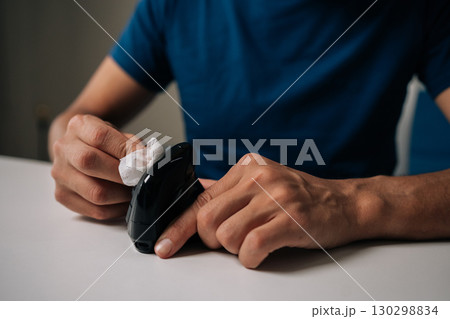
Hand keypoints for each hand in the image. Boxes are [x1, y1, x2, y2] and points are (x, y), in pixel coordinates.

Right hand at [51, 114, 135, 219]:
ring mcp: (60, 173)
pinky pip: (95, 210)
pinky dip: (116, 209)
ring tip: (134, 190)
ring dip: (122, 195)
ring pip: (95, 192)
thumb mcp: (118, 135)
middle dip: (122, 175)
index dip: (125, 151)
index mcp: (79, 126)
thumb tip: (147, 161)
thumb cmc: (104, 143)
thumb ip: (132, 146)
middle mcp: (64, 148)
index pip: (100, 137)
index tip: (144, 161)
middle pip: (89, 162)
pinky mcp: (62, 195)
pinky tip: (124, 202)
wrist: (78, 149)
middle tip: (139, 179)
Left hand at [155, 153, 372, 267]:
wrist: (344, 203)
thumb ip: (229, 193)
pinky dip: (250, 258)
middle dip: (212, 240)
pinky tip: (261, 252)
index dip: (178, 226)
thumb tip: (193, 203)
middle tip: (230, 241)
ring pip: (226, 235)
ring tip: (253, 241)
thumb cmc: (300, 197)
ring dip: (234, 249)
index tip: (165, 245)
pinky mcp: (291, 219)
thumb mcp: (263, 184)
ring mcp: (276, 197)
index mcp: (246, 169)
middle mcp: (258, 178)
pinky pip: (251, 246)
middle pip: (207, 220)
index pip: (199, 199)